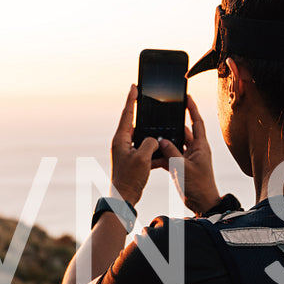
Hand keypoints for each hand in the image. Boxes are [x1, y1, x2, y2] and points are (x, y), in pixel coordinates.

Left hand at [110, 84, 159, 208]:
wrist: (124, 198)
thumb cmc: (130, 178)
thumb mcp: (143, 158)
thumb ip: (150, 143)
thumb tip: (154, 139)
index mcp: (121, 139)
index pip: (127, 114)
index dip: (131, 99)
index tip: (134, 86)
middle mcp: (121, 143)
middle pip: (134, 124)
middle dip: (143, 116)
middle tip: (150, 103)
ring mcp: (126, 152)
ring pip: (141, 138)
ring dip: (151, 137)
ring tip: (160, 131)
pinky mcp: (132, 160)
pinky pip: (144, 151)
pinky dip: (153, 151)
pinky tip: (162, 152)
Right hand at [156, 94, 221, 214]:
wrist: (202, 204)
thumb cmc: (198, 185)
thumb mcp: (182, 166)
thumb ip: (171, 152)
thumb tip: (162, 140)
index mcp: (200, 146)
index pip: (197, 122)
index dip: (192, 108)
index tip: (187, 96)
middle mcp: (196, 150)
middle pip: (184, 132)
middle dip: (173, 125)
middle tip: (162, 116)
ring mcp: (189, 158)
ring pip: (176, 144)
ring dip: (166, 142)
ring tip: (154, 134)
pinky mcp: (183, 167)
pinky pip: (172, 156)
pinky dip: (164, 155)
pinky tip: (153, 153)